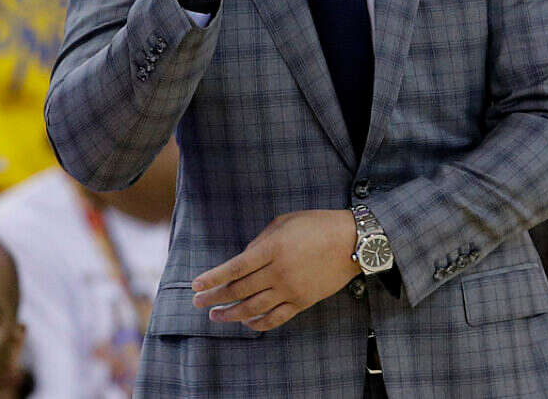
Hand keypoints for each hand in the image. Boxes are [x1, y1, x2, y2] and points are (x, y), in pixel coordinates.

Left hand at [191, 209, 358, 331]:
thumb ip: (260, 242)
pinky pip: (277, 318)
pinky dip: (259, 323)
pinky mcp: (303, 302)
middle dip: (215, 297)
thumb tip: (243, 260)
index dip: (213, 278)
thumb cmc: (316, 225)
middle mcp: (279, 272)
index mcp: (272, 249)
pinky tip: (246, 322)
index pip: (235, 268)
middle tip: (197, 302)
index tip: (196, 285)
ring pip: (255, 308)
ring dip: (231, 314)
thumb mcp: (283, 223)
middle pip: (240, 290)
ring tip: (215, 316)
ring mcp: (291, 290)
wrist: (351, 242)